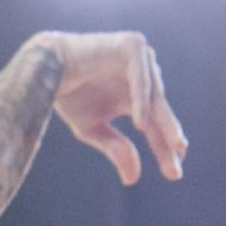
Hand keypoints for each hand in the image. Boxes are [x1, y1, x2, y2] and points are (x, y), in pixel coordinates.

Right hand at [37, 30, 186, 185]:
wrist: (45, 67)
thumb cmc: (67, 95)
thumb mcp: (92, 129)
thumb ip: (115, 148)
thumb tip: (134, 179)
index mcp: (135, 96)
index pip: (155, 125)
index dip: (164, 148)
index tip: (174, 173)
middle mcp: (142, 77)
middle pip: (160, 111)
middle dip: (170, 136)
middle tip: (179, 157)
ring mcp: (139, 59)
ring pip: (155, 93)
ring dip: (162, 120)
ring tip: (172, 145)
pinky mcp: (131, 46)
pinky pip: (139, 76)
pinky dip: (141, 99)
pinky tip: (141, 123)